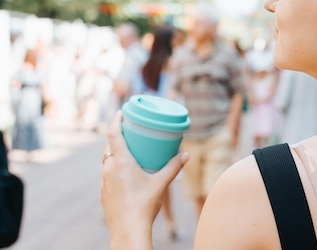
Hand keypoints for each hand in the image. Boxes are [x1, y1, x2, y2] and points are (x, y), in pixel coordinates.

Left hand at [100, 111, 188, 247]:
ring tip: (128, 153)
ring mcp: (104, 182)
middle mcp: (109, 169)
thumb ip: (174, 167)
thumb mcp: (162, 183)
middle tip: (129, 132)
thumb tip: (186, 154)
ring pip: (107, 162)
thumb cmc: (144, 205)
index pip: (113, 134)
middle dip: (117, 137)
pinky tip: (125, 176)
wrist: (128, 231)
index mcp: (121, 162)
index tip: (120, 112)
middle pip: (109, 147)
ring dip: (115, 154)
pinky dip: (114, 170)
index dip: (115, 121)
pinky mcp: (103, 193)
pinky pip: (107, 176)